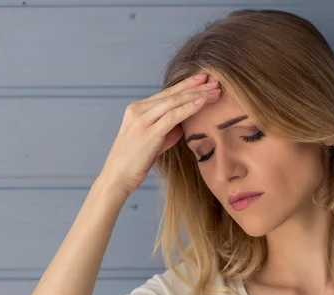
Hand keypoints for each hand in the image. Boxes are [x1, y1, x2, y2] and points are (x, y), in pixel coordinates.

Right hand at [99, 73, 220, 195]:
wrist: (117, 177)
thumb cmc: (136, 161)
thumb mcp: (154, 141)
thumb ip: (167, 130)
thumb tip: (183, 123)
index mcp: (138, 109)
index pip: (167, 93)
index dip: (187, 84)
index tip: (205, 79)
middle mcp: (138, 110)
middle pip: (172, 94)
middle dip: (196, 87)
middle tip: (216, 81)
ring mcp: (142, 120)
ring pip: (174, 102)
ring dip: (197, 95)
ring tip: (215, 91)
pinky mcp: (148, 133)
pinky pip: (172, 117)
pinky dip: (188, 108)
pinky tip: (202, 103)